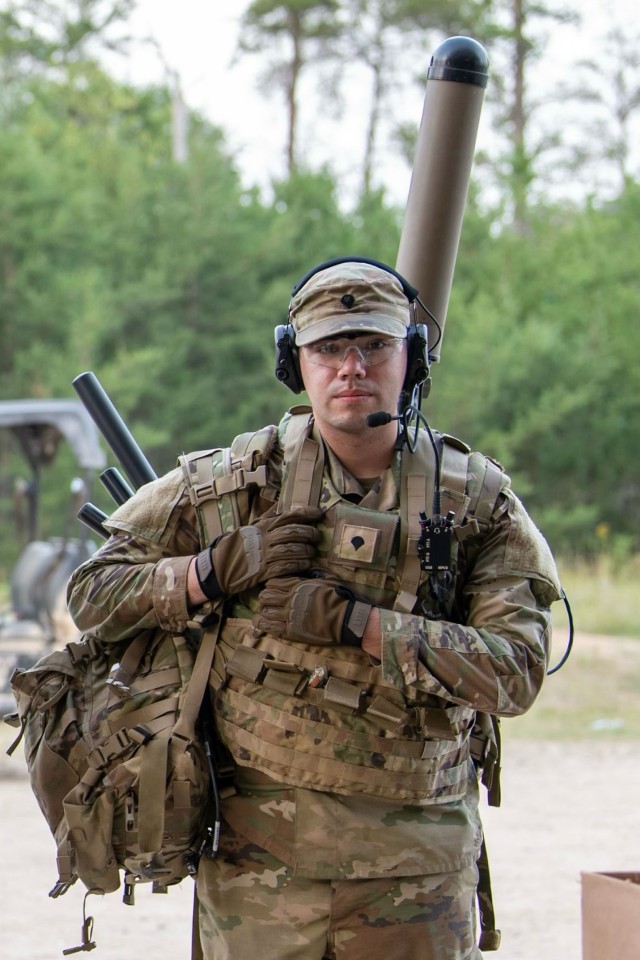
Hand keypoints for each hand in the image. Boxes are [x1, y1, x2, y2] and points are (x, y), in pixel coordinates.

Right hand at [195, 505, 321, 599]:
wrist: (220, 567)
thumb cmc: (239, 546)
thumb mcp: (252, 528)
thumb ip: (268, 519)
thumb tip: (282, 507)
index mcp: (263, 526)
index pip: (288, 515)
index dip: (306, 513)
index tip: (318, 513)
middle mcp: (264, 539)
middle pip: (292, 532)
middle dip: (309, 533)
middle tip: (318, 536)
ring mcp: (264, 555)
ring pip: (291, 550)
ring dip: (306, 551)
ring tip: (312, 552)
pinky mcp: (263, 572)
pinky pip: (285, 567)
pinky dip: (298, 565)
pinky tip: (305, 564)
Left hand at [253, 576, 372, 646]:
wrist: (346, 619)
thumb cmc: (338, 597)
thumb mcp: (326, 578)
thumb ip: (312, 573)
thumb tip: (305, 568)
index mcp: (297, 586)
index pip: (273, 583)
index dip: (271, 585)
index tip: (274, 588)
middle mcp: (290, 600)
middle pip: (265, 596)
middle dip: (265, 597)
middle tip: (269, 601)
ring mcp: (290, 616)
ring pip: (265, 612)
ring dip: (263, 611)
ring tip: (265, 612)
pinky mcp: (291, 632)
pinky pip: (270, 627)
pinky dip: (263, 624)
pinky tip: (261, 623)